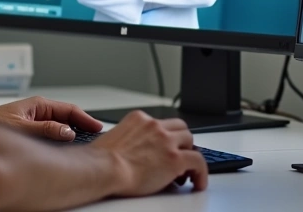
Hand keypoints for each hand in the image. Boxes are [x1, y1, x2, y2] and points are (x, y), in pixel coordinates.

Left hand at [0, 96, 103, 141]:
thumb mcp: (21, 127)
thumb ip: (45, 129)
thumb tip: (67, 131)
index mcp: (38, 105)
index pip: (70, 110)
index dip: (86, 119)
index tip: (98, 127)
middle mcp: (38, 113)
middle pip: (67, 120)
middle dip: (81, 128)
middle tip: (94, 140)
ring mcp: (34, 123)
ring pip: (59, 129)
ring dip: (70, 137)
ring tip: (82, 147)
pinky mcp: (30, 133)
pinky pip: (50, 136)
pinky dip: (59, 143)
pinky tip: (62, 152)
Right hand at [91, 111, 208, 195]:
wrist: (103, 169)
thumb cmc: (100, 160)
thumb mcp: (114, 138)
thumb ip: (128, 138)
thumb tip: (133, 152)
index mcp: (139, 119)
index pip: (161, 123)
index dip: (167, 137)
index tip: (167, 147)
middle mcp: (154, 126)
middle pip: (179, 128)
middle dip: (181, 143)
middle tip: (179, 157)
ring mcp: (166, 141)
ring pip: (190, 141)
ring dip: (189, 154)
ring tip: (187, 172)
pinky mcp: (175, 159)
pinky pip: (199, 161)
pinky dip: (201, 172)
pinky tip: (198, 182)